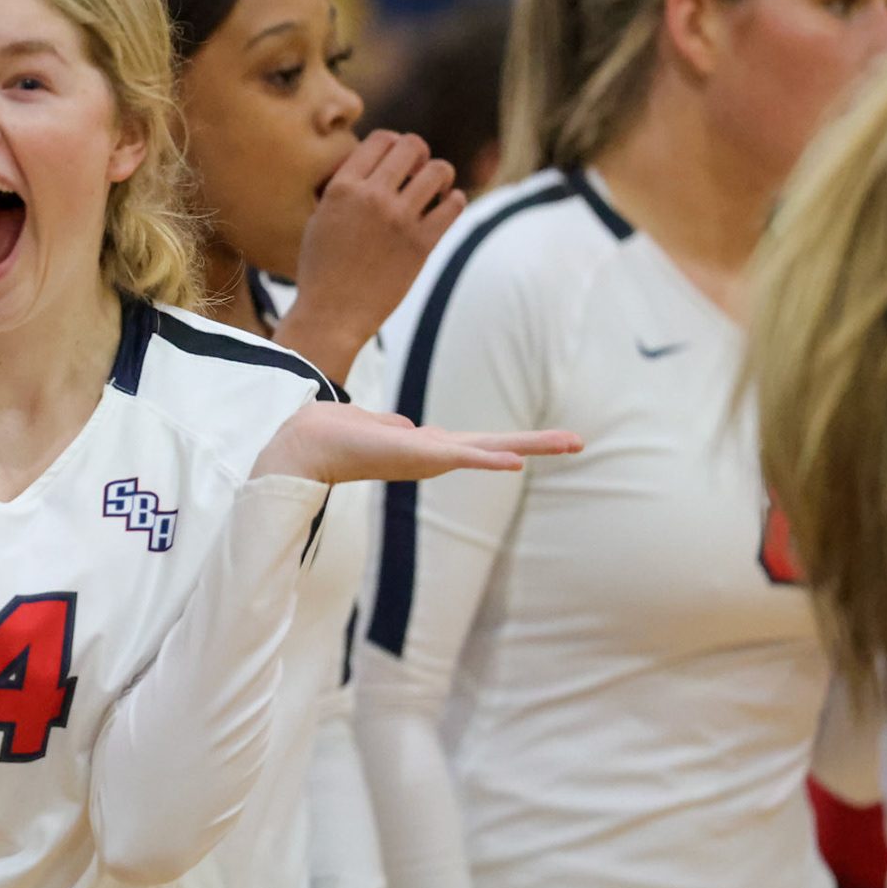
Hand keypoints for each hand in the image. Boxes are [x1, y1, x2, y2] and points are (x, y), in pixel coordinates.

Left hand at [253, 401, 580, 485]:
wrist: (307, 443)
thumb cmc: (337, 435)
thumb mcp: (375, 427)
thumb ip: (393, 428)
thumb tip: (402, 425)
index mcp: (427, 447)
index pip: (478, 443)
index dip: (509, 443)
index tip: (541, 444)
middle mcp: (435, 454)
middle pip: (496, 446)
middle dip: (537, 444)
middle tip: (579, 440)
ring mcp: (430, 457)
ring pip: (488, 449)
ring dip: (528, 445)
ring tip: (568, 442)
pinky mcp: (419, 456)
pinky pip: (461, 457)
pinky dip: (488, 460)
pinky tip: (516, 463)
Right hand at [279, 130, 466, 381]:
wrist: (332, 314)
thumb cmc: (321, 269)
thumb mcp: (319, 218)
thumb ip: (343, 188)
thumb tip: (369, 164)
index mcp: (342, 187)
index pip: (381, 139)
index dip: (393, 143)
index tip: (396, 158)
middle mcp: (372, 197)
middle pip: (412, 146)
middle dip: (419, 154)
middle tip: (417, 171)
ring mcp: (399, 219)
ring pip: (439, 170)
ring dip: (440, 174)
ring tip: (436, 188)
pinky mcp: (421, 244)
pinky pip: (453, 206)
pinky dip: (454, 200)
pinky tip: (446, 206)